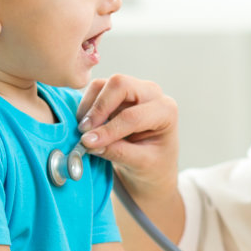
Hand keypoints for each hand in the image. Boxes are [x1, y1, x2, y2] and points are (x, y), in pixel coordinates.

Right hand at [76, 74, 180, 198]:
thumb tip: (89, 142)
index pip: (133, 115)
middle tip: (84, 131)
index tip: (89, 143)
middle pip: (120, 85)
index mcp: (166, 112)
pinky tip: (86, 126)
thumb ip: (117, 152)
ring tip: (84, 130)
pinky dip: (86, 106)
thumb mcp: (141, 164)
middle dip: (98, 107)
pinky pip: (96, 90)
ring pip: (103, 85)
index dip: (109, 129)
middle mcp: (151, 94)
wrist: (155, 165)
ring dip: (89, 106)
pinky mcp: (117, 94)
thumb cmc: (155, 165)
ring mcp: (133, 90)